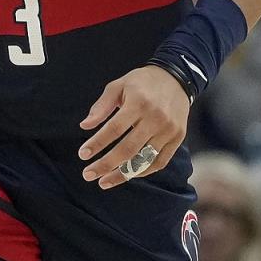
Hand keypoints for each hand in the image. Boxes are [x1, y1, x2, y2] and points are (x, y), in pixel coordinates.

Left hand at [78, 65, 189, 189]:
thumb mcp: (118, 86)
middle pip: (128, 148)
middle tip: (88, 174)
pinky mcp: (178, 138)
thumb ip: (101, 106)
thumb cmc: (141, 83)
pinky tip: (127, 174)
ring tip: (104, 181)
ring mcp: (169, 130)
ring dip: (122, 174)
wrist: (176, 78)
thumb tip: (84, 126)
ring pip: (143, 159)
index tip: (83, 154)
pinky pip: (159, 162)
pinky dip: (143, 171)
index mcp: (138, 102)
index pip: (114, 129)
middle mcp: (156, 118)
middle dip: (106, 164)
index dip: (97, 143)